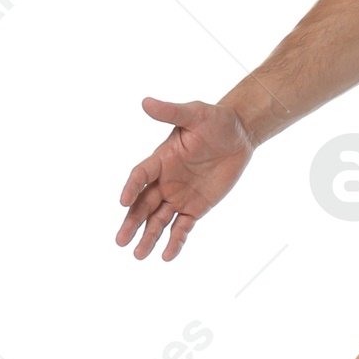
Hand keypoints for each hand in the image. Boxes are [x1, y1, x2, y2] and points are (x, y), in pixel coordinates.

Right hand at [116, 97, 253, 260]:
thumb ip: (171, 112)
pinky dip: (175, 241)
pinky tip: (166, 256)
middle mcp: (165, 180)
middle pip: (143, 205)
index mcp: (161, 159)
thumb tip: (145, 102)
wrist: (239, 135)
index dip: (131, 188)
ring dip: (148, 237)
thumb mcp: (195, 114)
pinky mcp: (196, 207)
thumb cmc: (215, 120)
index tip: (123, 202)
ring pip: (159, 220)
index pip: (140, 176)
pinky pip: (182, 227)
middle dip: (132, 222)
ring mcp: (179, 196)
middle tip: (120, 241)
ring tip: (139, 256)